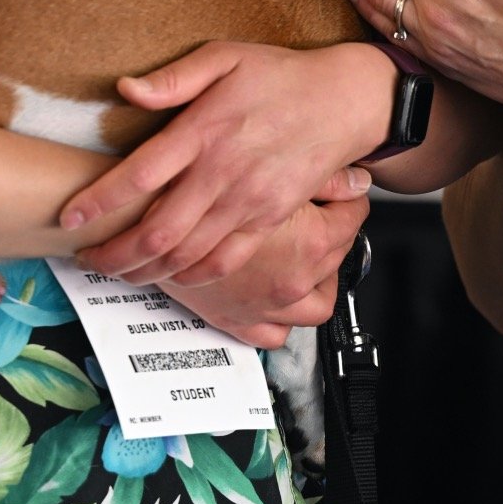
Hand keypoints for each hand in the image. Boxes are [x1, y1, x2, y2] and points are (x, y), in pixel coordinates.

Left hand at [63, 41, 394, 282]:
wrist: (345, 100)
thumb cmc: (281, 75)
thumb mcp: (227, 56)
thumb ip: (174, 78)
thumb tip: (125, 88)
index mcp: (206, 130)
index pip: (141, 174)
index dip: (100, 200)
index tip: (69, 216)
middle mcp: (224, 173)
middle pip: (158, 229)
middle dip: (114, 253)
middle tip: (86, 258)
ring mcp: (249, 201)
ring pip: (187, 253)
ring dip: (145, 270)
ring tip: (118, 271)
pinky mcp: (269, 219)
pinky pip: (226, 260)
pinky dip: (193, 276)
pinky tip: (171, 274)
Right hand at [157, 197, 369, 348]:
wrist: (145, 220)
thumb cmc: (204, 191)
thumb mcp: (271, 169)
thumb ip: (322, 178)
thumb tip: (357, 180)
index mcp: (311, 244)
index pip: (355, 219)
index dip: (349, 200)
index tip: (343, 192)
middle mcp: (295, 282)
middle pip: (338, 256)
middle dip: (334, 233)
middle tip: (321, 212)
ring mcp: (268, 308)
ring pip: (316, 304)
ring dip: (318, 281)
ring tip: (308, 256)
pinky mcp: (238, 322)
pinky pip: (275, 334)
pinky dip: (282, 318)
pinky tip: (277, 292)